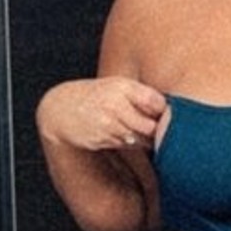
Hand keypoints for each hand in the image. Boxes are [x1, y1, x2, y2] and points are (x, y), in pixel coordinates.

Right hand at [36, 76, 167, 152]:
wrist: (61, 109)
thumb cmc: (95, 95)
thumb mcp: (116, 85)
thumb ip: (140, 94)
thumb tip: (169, 109)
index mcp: (123, 87)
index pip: (156, 103)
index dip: (165, 111)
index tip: (166, 114)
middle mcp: (116, 105)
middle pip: (152, 126)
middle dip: (159, 131)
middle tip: (163, 130)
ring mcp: (109, 124)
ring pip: (141, 139)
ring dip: (147, 140)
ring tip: (143, 133)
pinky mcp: (103, 139)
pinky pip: (127, 145)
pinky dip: (132, 143)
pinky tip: (126, 136)